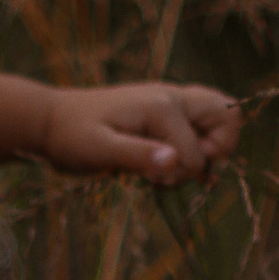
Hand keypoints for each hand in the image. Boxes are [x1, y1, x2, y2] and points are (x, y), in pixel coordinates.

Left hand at [33, 80, 241, 182]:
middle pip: (228, 115)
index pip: (198, 154)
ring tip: (177, 166)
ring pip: (217, 115)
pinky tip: (172, 164)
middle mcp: (172, 97)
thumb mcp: (99, 151)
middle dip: (217, 150)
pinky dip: (196, 143)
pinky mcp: (162, 110)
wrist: (50, 119)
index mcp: (162, 107)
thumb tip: (173, 162)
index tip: (151, 182)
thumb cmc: (71, 137)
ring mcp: (169, 101)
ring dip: (207, 146)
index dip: (181, 176)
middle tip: (185, 167)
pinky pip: (198, 122)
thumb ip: (137, 156)